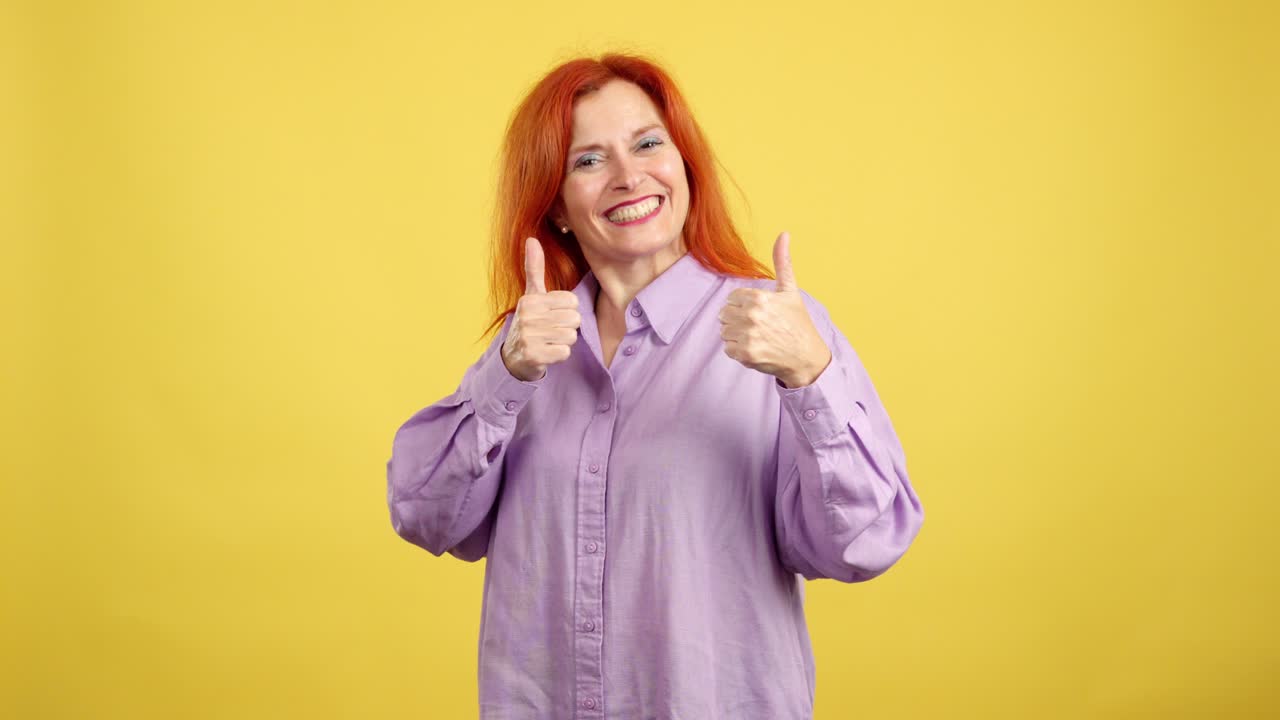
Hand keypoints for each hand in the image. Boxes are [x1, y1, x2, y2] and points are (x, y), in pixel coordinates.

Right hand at [501, 237, 581, 381]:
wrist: (514, 356)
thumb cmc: (529, 321)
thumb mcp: (531, 294)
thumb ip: (534, 268)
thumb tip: (532, 239)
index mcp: (531, 300)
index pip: (572, 302)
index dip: (567, 310)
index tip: (553, 315)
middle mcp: (528, 317)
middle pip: (574, 319)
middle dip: (568, 326)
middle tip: (552, 330)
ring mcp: (530, 337)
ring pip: (571, 336)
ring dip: (564, 341)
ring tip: (549, 340)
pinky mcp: (534, 356)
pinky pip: (565, 353)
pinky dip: (559, 355)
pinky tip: (547, 352)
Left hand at [718, 232, 831, 387]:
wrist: (807, 357)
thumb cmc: (798, 322)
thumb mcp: (790, 290)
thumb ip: (782, 261)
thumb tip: (784, 233)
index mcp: (758, 297)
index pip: (732, 298)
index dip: (744, 305)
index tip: (761, 312)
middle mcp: (751, 316)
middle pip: (724, 314)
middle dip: (737, 320)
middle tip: (758, 326)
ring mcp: (747, 336)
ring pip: (725, 331)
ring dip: (737, 336)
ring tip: (758, 337)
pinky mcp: (745, 355)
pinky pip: (728, 349)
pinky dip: (739, 351)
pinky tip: (757, 349)